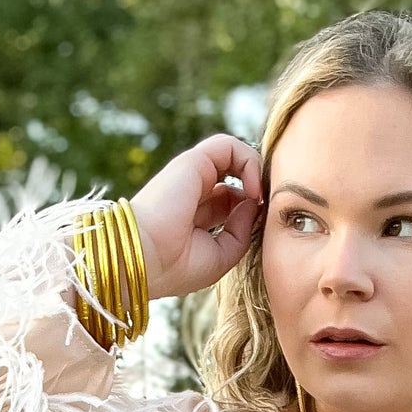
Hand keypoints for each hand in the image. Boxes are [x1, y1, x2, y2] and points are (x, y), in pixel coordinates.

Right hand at [128, 133, 264, 302]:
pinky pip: (231, 146)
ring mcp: (192, 174)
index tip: (261, 227)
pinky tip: (252, 190)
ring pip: (235, 156)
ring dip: (257, 173)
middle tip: (265, 210)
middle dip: (259, 190)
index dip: (253, 209)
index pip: (233, 201)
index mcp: (197, 216)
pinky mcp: (193, 161)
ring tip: (258, 198)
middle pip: (237, 178)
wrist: (146, 258)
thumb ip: (242, 230)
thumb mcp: (221, 256)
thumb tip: (254, 202)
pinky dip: (250, 162)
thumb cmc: (177, 266)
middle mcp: (194, 191)